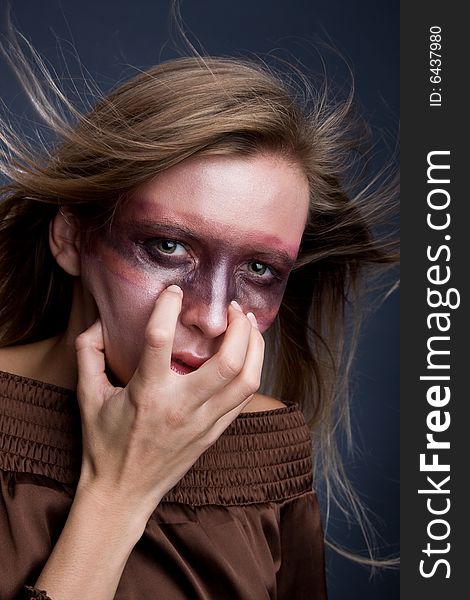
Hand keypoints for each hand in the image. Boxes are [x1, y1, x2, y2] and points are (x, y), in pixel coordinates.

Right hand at [74, 285, 264, 523]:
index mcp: (146, 394)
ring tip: (248, 323)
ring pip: (246, 380)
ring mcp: (203, 423)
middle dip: (238, 327)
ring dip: (255, 346)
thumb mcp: (87, 396)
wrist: (123, 493)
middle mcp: (181, 407)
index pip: (160, 340)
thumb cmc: (103, 444)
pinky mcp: (215, 433)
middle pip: (227, 362)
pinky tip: (248, 353)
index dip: (169, 307)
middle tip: (232, 306)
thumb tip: (99, 322)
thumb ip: (87, 353)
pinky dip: (252, 369)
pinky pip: (244, 398)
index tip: (175, 290)